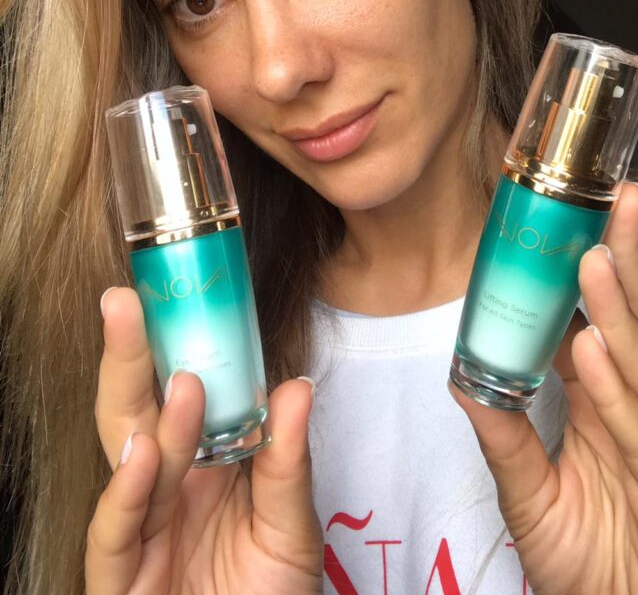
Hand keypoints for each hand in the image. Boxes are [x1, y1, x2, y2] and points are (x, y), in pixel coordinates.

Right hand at [86, 288, 322, 593]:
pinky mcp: (122, 581)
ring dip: (151, 419)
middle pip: (136, 412)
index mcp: (201, 464)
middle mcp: (164, 488)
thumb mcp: (291, 527)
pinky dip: (127, 494)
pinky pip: (116, 534)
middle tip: (126, 300)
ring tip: (182, 383)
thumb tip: (296, 385)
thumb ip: (289, 460)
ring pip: (128, 463)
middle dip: (129, 356)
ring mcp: (139, 531)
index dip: (170, 345)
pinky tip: (145, 455)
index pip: (177, 395)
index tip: (174, 294)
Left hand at [451, 182, 637, 594]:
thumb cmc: (585, 564)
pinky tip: (595, 354)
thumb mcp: (529, 492)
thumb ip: (503, 434)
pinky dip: (617, 397)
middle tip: (614, 203)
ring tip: (595, 260)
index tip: (588, 216)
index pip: (612, 326)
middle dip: (629, 264)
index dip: (605, 271)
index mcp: (612, 411)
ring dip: (620, 314)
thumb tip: (463, 377)